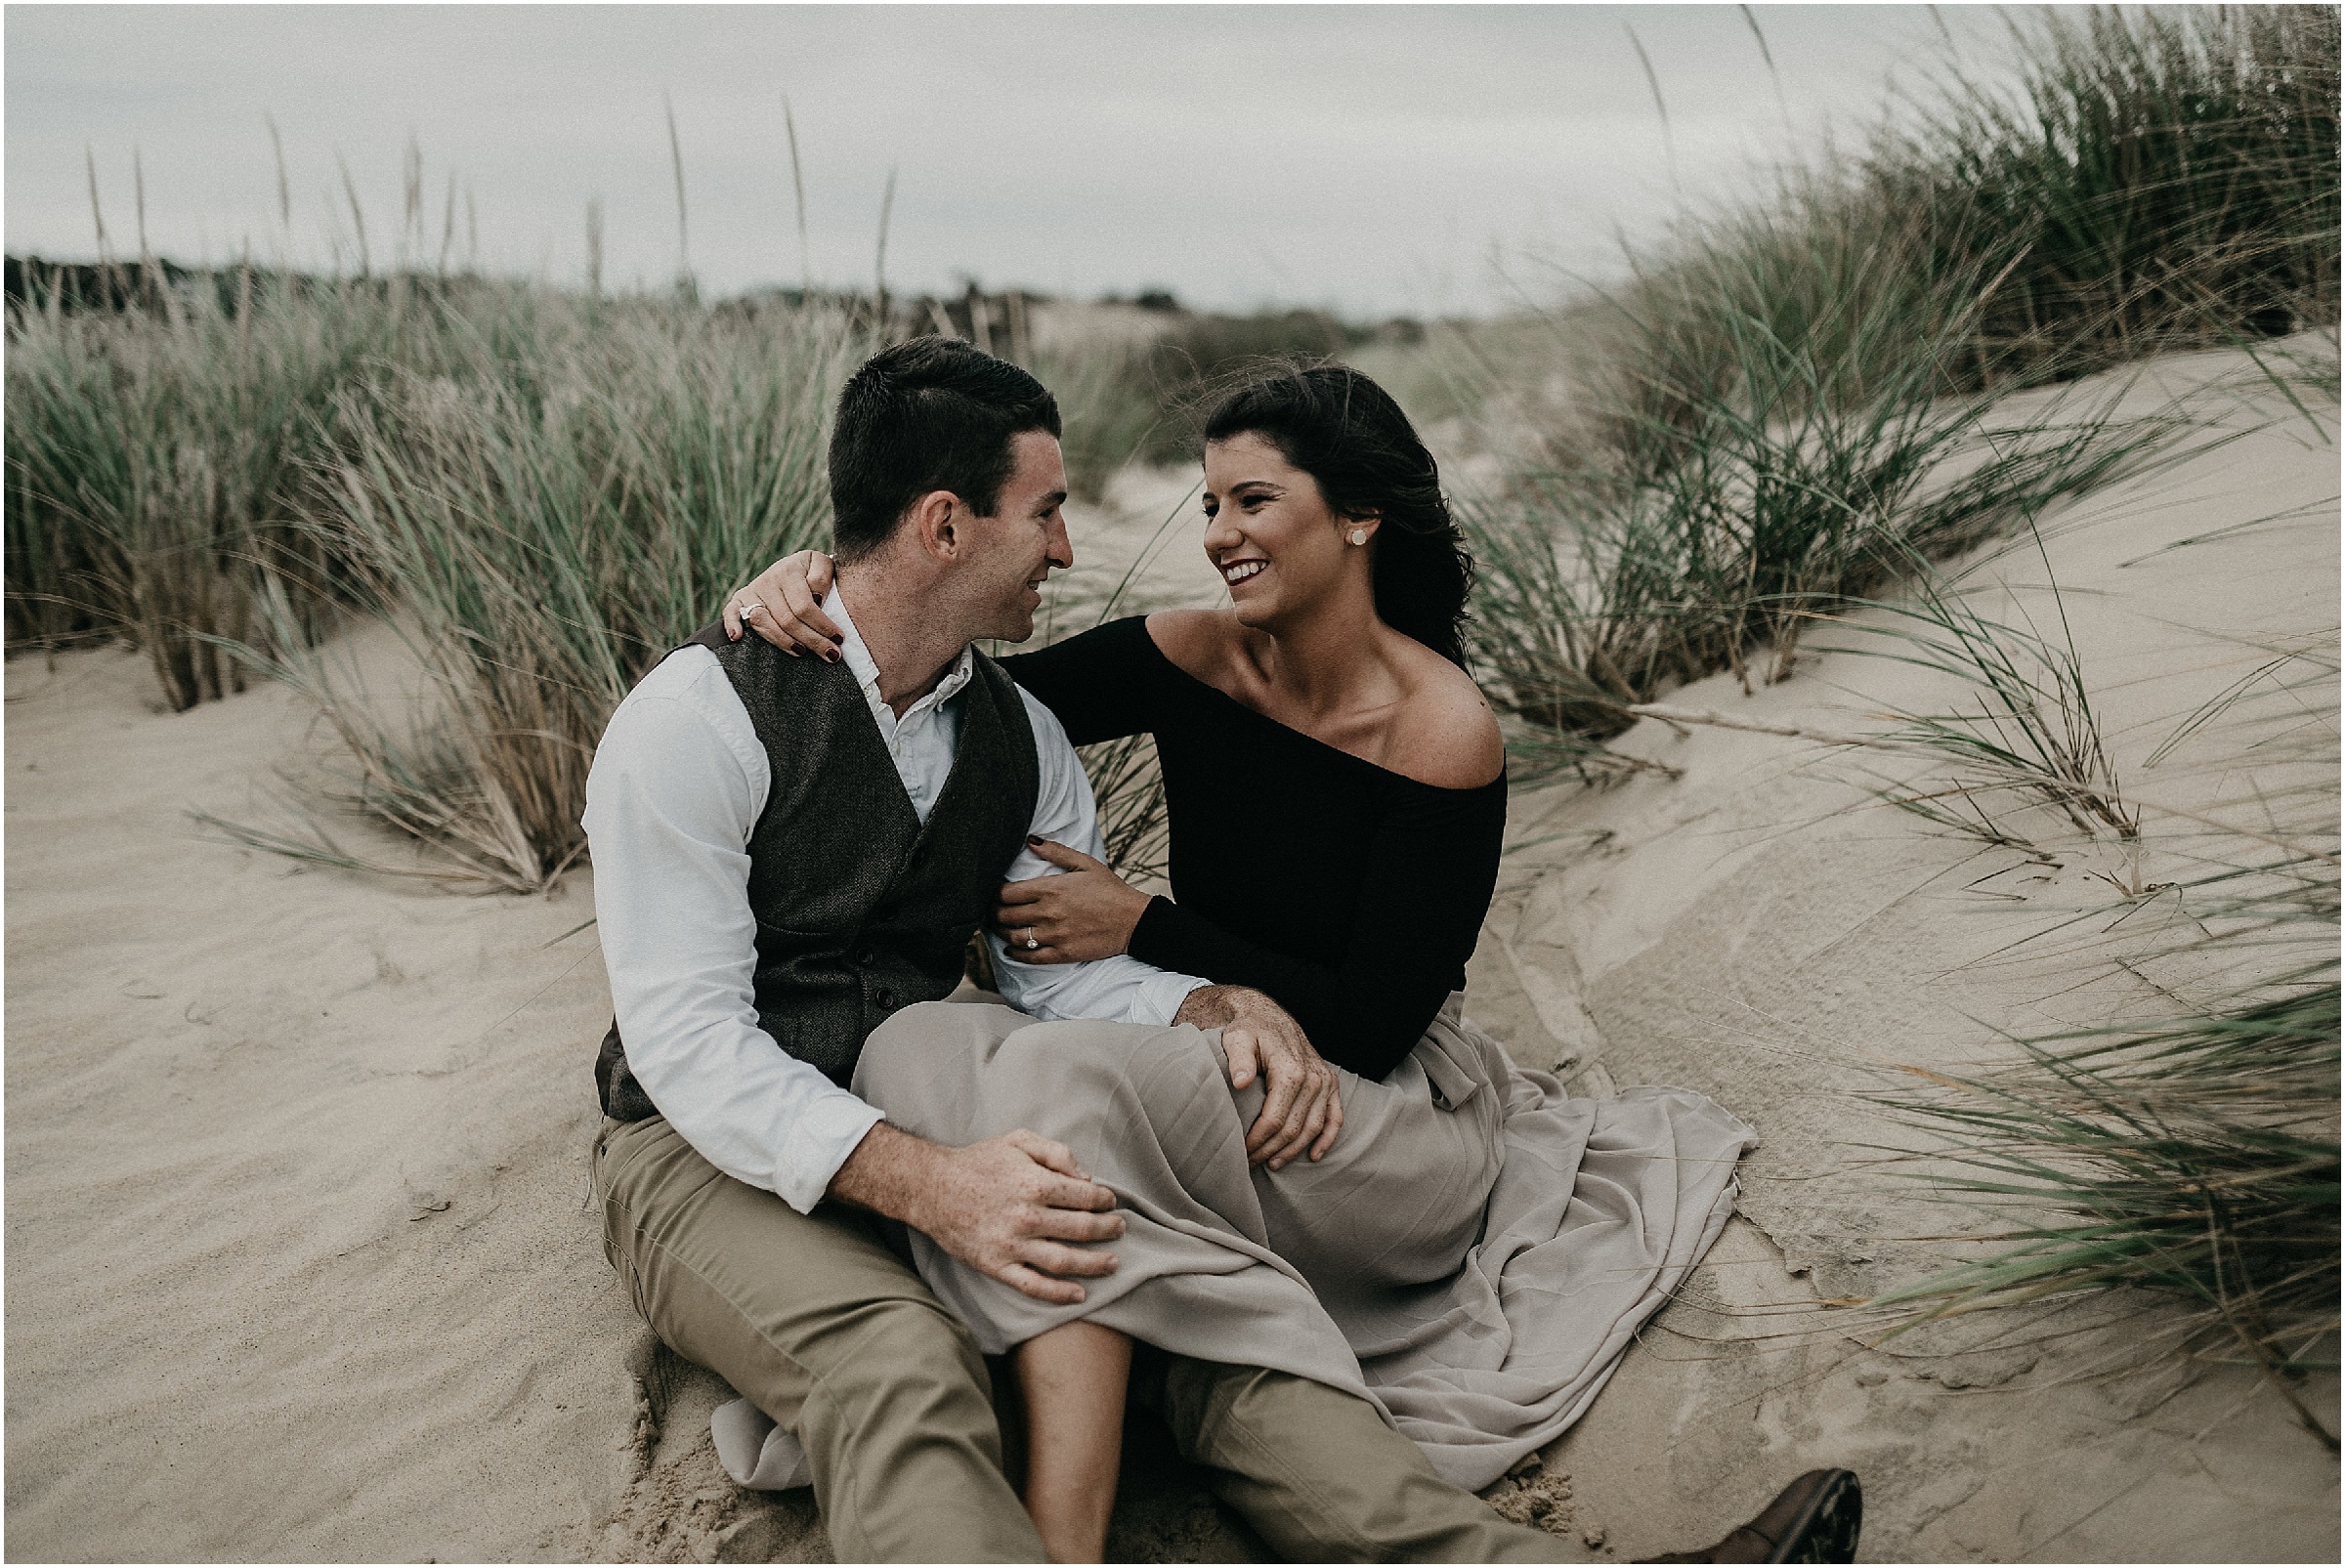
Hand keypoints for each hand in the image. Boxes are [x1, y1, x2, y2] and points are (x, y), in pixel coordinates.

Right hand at [725, 550, 841, 658]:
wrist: (794, 565)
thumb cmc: (812, 571)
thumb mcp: (822, 565)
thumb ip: (823, 577)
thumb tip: (816, 600)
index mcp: (789, 571)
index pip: (804, 606)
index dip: (822, 625)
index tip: (839, 638)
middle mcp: (768, 580)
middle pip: (787, 619)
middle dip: (812, 640)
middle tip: (831, 655)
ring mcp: (752, 591)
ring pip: (763, 622)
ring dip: (782, 642)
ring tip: (802, 653)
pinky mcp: (739, 599)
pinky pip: (730, 612)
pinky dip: (731, 624)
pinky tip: (737, 638)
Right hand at [831, 1123, 1125, 1304]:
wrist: (932, 1188)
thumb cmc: (979, 1162)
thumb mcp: (1018, 1141)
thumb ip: (1056, 1153)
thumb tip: (1086, 1178)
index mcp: (1035, 1183)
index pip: (1086, 1196)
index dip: (1105, 1200)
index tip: (1112, 1203)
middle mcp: (1027, 1216)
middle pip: (1083, 1229)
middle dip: (1108, 1230)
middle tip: (1119, 1230)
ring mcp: (1012, 1245)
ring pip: (1065, 1261)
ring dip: (1095, 1264)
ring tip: (1113, 1262)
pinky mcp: (996, 1265)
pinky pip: (1034, 1286)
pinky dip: (1059, 1294)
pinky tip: (1080, 1294)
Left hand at [996, 838, 1151, 963]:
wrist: (1134, 921)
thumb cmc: (1110, 890)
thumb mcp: (1085, 863)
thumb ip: (1055, 851)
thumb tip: (1030, 840)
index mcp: (1050, 889)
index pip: (1007, 893)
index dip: (995, 894)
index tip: (994, 894)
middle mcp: (1048, 912)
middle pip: (1005, 916)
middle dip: (994, 913)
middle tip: (991, 912)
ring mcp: (1054, 935)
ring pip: (1013, 937)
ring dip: (1001, 933)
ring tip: (999, 929)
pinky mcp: (1062, 953)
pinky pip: (1030, 956)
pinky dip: (1015, 954)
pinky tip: (1010, 950)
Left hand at [1173, 984, 1343, 1169]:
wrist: (1268, 1016)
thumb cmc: (1249, 1030)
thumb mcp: (1237, 1039)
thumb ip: (1238, 1059)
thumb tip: (1240, 1082)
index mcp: (1290, 1070)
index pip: (1275, 1119)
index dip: (1258, 1140)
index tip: (1243, 1152)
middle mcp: (1313, 1077)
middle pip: (1293, 1128)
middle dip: (1271, 1150)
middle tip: (1251, 1162)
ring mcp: (1325, 1082)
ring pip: (1313, 1128)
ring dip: (1294, 1150)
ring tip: (1272, 1163)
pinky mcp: (1331, 1083)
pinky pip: (1335, 1117)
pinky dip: (1327, 1139)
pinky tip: (1314, 1155)